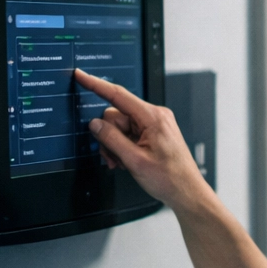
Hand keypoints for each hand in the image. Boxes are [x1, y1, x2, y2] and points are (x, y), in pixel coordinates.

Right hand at [74, 69, 206, 211]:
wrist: (186, 191)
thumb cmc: (169, 178)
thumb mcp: (134, 160)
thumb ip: (111, 139)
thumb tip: (95, 124)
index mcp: (153, 117)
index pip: (118, 95)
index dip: (96, 84)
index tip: (80, 75)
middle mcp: (155, 116)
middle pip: (116, 116)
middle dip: (108, 137)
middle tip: (113, 158)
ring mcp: (155, 125)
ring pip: (120, 127)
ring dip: (115, 146)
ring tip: (122, 163)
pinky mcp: (153, 133)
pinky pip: (129, 134)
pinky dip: (123, 147)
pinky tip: (127, 161)